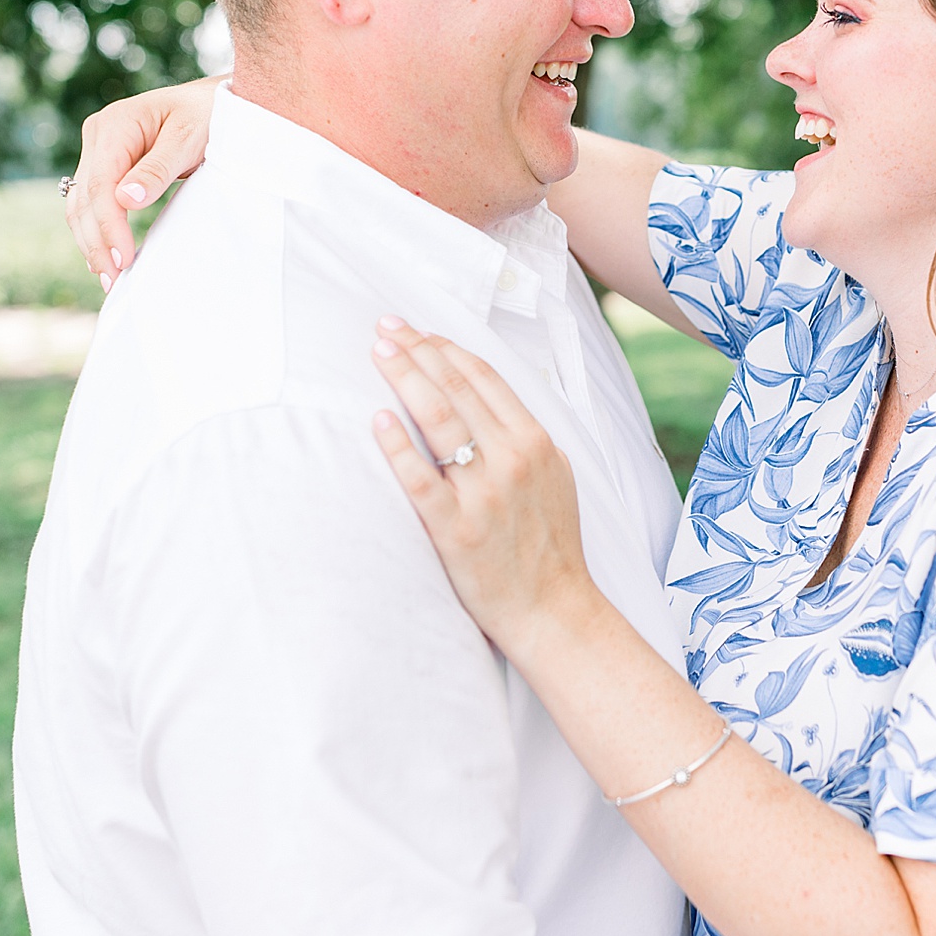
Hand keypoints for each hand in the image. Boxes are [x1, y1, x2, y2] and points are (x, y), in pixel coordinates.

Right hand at [63, 75, 225, 287]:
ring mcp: (99, 150)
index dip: (109, 225)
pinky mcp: (107, 166)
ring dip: (91, 242)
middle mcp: (99, 136)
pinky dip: (97, 230)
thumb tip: (126, 201)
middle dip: (97, 242)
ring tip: (108, 277)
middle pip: (84, 198)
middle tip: (113, 280)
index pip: (100, 184)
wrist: (213, 103)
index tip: (123, 257)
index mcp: (115, 125)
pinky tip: (105, 256)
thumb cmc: (206, 115)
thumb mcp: (189, 138)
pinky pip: (92, 203)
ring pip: (81, 204)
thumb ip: (158, 168)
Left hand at [371, 324, 594, 654]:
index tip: (418, 329)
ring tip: (379, 351)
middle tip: (386, 326)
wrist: (554, 609)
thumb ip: (528, 437)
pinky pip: (421, 478)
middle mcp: (512, 459)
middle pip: (457, 388)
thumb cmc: (550, 546)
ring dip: (405, 377)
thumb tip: (495, 398)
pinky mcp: (456, 529)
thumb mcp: (557, 476)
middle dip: (417, 349)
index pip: (484, 378)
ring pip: (439, 419)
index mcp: (536, 442)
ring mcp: (484, 494)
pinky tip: (378, 419)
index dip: (447, 347)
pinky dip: (398, 445)